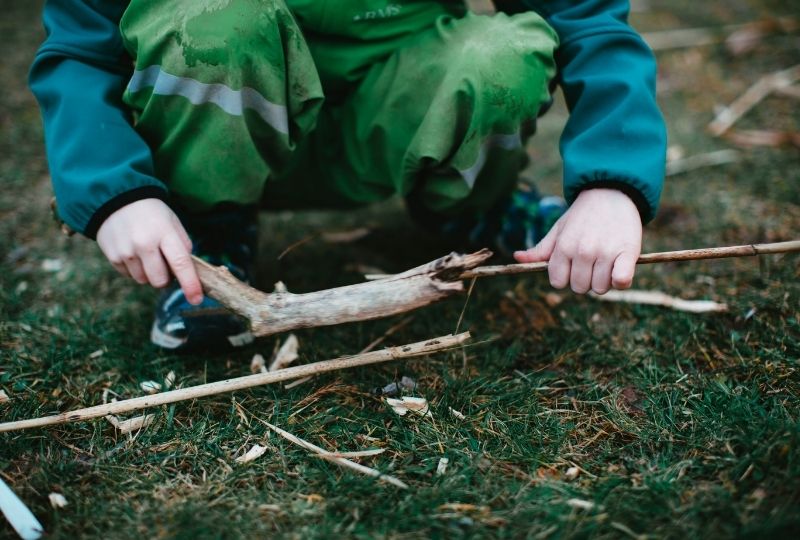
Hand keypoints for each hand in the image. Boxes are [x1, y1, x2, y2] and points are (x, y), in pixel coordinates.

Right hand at [96, 198, 202, 303]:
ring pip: (144, 281)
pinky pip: (129, 276)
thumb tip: (188, 271)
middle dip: (166, 278)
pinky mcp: (112, 257)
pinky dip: (135, 269)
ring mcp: (126, 251)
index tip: (196, 299)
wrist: (114, 199)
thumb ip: (182, 245)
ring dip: (149, 273)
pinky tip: (133, 251)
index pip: (180, 263)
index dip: (190, 284)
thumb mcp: (172, 222)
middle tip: (164, 262)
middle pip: (160, 280)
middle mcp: (144, 244)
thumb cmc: (151, 213)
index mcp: (164, 233)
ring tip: (147, 253)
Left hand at [513, 188, 641, 293]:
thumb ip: (541, 249)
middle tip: (592, 263)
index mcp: (563, 247)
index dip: (565, 277)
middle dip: (584, 280)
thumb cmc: (582, 215)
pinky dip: (621, 280)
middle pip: (579, 288)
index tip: (573, 266)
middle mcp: (582, 252)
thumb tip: (517, 257)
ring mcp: (605, 253)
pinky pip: (621, 281)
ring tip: (606, 263)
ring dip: (603, 281)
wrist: (611, 192)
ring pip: (599, 288)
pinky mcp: (627, 253)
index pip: (557, 282)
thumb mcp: (559, 229)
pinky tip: (620, 269)